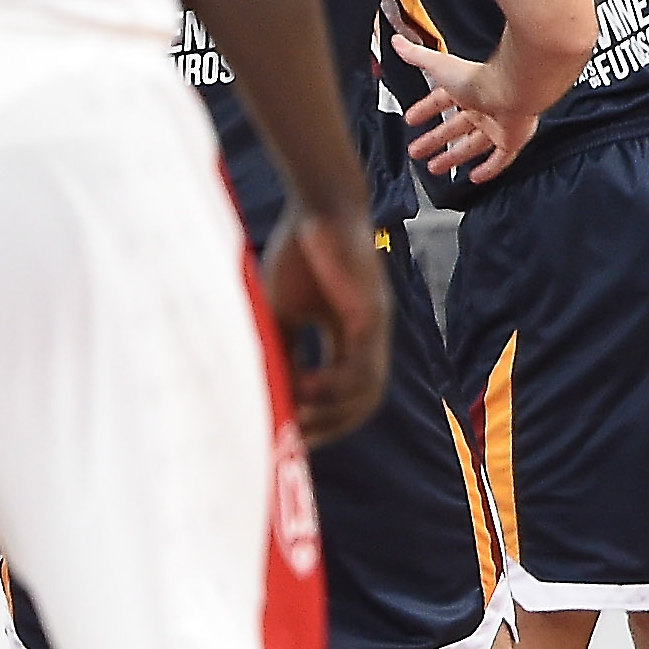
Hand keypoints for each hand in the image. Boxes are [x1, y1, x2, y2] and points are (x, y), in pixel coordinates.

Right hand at [257, 203, 387, 445]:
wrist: (321, 207)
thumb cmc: (301, 252)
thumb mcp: (283, 309)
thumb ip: (283, 347)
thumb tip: (273, 388)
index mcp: (348, 336)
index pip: (343, 391)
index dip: (321, 417)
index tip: (291, 434)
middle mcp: (369, 340)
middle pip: (361, 403)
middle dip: (330, 427)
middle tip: (296, 441)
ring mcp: (374, 330)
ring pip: (364, 392)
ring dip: (330, 412)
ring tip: (295, 414)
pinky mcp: (369, 317)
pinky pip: (359, 366)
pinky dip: (334, 385)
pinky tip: (305, 387)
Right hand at [394, 33, 538, 183]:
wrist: (513, 89)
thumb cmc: (479, 78)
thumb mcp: (440, 66)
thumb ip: (418, 56)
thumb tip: (398, 42)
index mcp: (464, 90)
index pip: (440, 102)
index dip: (425, 110)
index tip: (411, 119)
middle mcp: (480, 109)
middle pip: (453, 128)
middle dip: (433, 140)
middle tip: (416, 150)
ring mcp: (496, 126)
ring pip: (471, 146)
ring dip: (452, 157)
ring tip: (434, 168)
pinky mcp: (510, 140)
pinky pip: (498, 160)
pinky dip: (486, 170)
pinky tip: (474, 177)